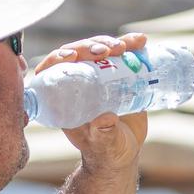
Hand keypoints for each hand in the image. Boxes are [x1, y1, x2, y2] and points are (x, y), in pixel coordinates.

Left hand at [35, 32, 150, 171]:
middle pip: (76, 54)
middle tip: (107, 51)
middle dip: (89, 46)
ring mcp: (97, 76)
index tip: (73, 56)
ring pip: (97, 50)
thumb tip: (105, 119)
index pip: (52, 70)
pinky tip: (141, 40)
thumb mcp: (103, 144)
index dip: (58, 58)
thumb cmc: (106, 152)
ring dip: (109, 42)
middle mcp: (77, 83)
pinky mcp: (117, 74)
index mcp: (62, 98)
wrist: (123, 151)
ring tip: (125, 46)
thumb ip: (103, 134)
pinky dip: (130, 45)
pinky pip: (120, 55)